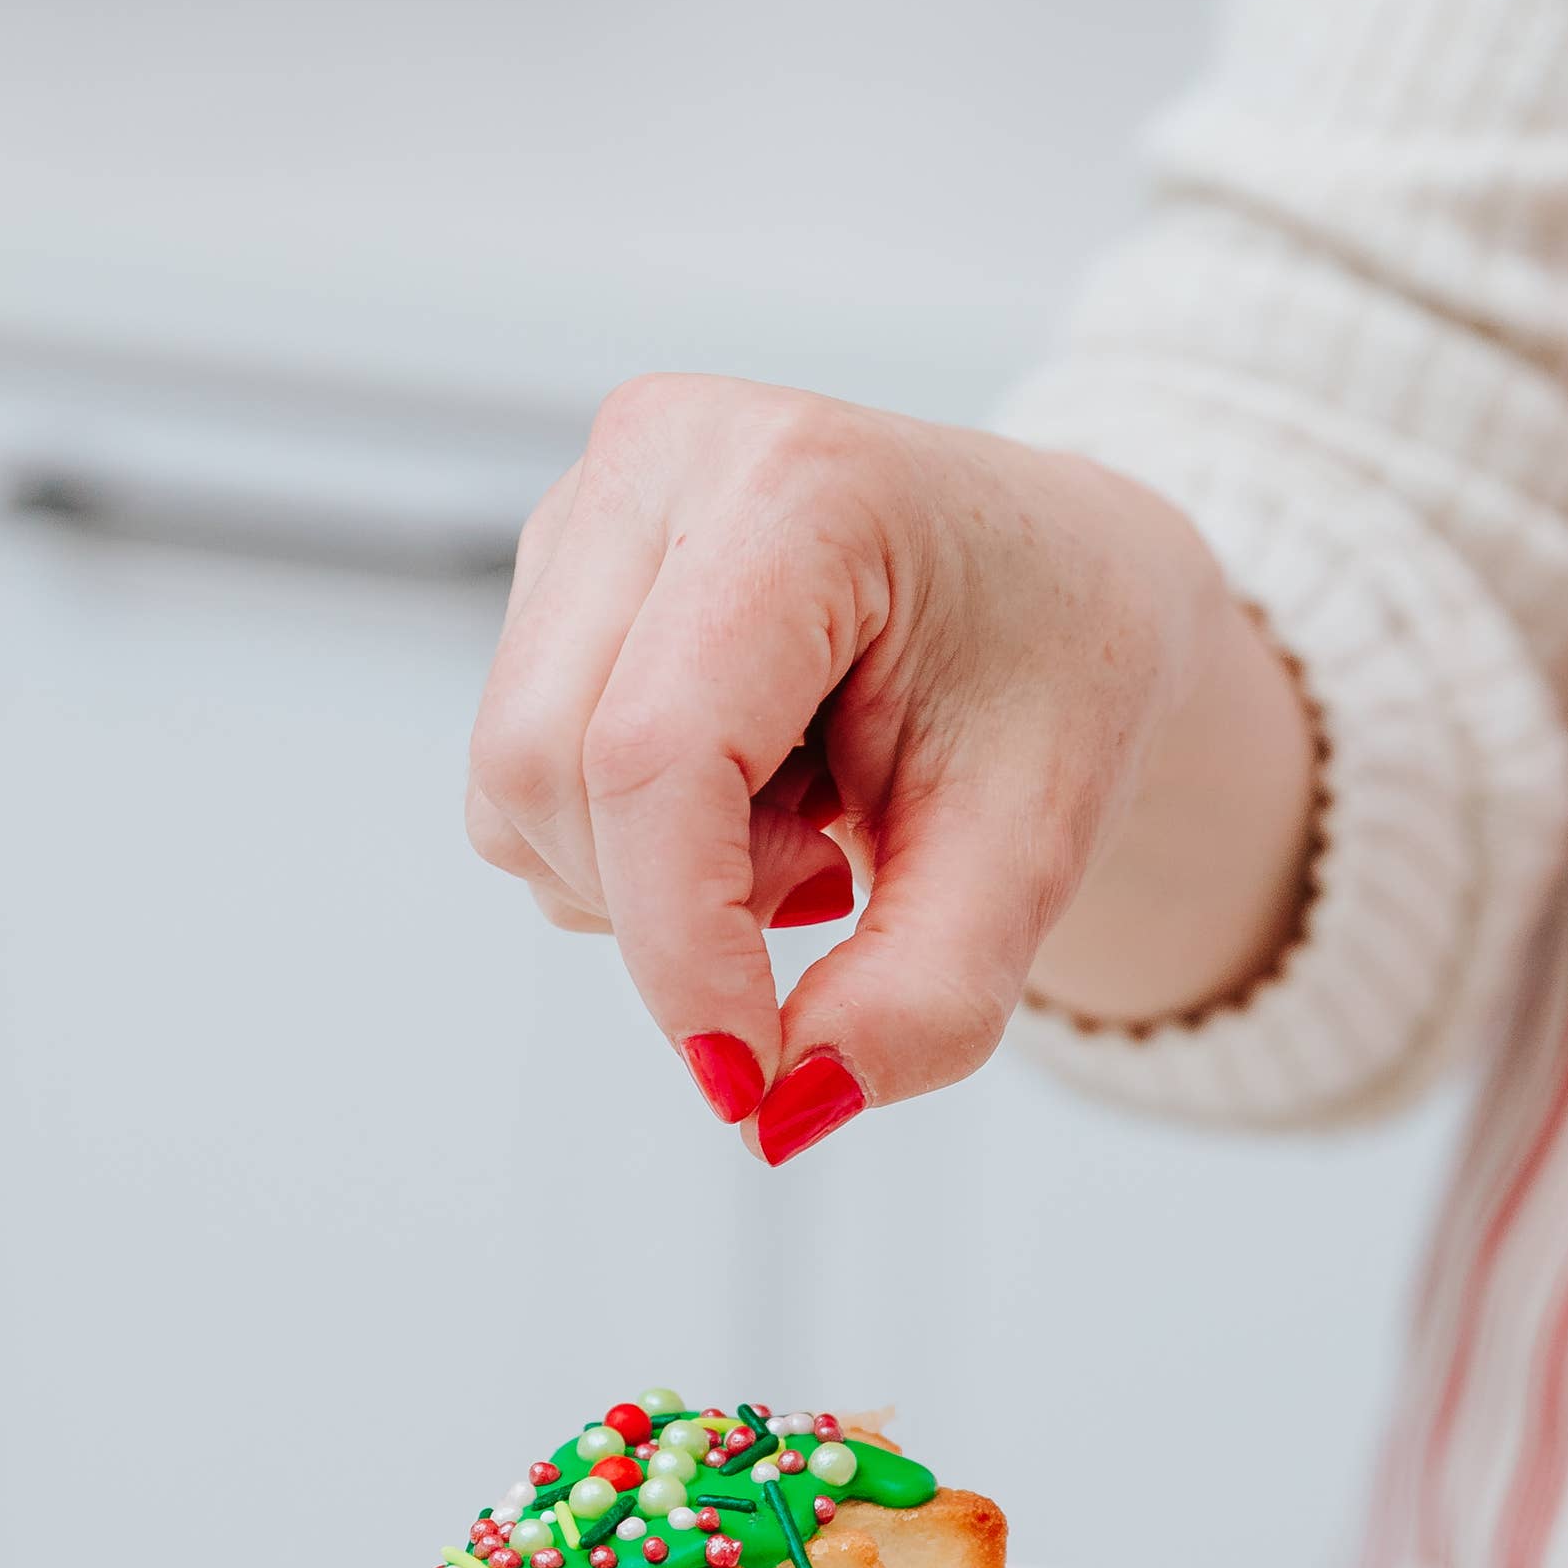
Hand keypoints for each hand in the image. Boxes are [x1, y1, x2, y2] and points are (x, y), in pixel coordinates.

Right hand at [466, 375, 1311, 1158]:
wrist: (1058, 581)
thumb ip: (922, 1002)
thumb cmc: (1057, 677)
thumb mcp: (1033, 858)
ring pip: (509, 786)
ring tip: (805, 814)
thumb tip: (776, 1114)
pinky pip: (514, 776)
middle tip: (829, 882)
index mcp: (803, 484)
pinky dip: (625, 839)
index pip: (656, 754)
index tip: (742, 1082)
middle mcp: (664, 453)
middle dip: (663, 906)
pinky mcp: (552, 566)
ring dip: (646, 875)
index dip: (677, 947)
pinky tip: (746, 786)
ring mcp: (589, 501)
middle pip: (544, 769)